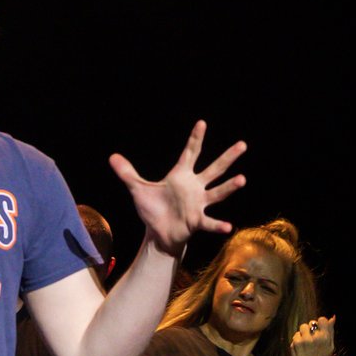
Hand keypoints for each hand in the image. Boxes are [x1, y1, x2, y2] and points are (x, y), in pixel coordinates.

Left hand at [110, 120, 245, 254]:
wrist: (158, 233)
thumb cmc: (153, 209)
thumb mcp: (137, 189)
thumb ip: (127, 173)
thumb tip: (112, 157)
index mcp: (181, 176)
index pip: (190, 153)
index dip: (195, 138)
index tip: (202, 123)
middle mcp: (194, 187)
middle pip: (214, 169)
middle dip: (228, 157)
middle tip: (243, 145)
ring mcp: (198, 204)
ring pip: (217, 193)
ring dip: (229, 187)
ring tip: (242, 179)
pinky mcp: (197, 221)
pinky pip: (209, 222)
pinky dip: (218, 225)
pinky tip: (228, 226)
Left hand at [290, 315, 337, 355]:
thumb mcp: (329, 345)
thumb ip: (331, 330)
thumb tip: (333, 317)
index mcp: (325, 337)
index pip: (322, 320)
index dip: (319, 323)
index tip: (318, 329)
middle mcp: (316, 338)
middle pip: (311, 323)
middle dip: (311, 329)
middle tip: (312, 339)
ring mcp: (305, 340)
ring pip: (303, 327)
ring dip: (303, 333)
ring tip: (306, 343)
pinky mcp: (297, 342)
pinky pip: (296, 334)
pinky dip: (297, 339)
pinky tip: (301, 347)